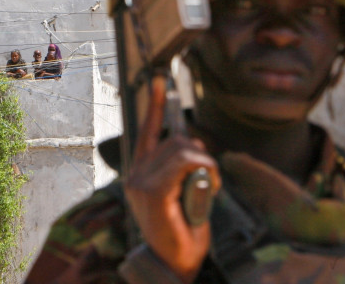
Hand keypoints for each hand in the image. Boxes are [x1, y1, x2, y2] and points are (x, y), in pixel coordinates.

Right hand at [124, 76, 220, 282]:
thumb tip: (193, 144)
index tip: (159, 81)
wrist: (174, 263)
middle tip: (209, 179)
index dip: (154, 105)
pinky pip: (186, 163)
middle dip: (199, 154)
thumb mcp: (181, 194)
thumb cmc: (181, 232)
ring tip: (209, 188)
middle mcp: (135, 174)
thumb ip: (181, 169)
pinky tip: (209, 188)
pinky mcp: (152, 190)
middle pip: (174, 140)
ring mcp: (140, 182)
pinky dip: (205, 170)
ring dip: (206, 165)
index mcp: (139, 172)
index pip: (146, 132)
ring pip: (182, 150)